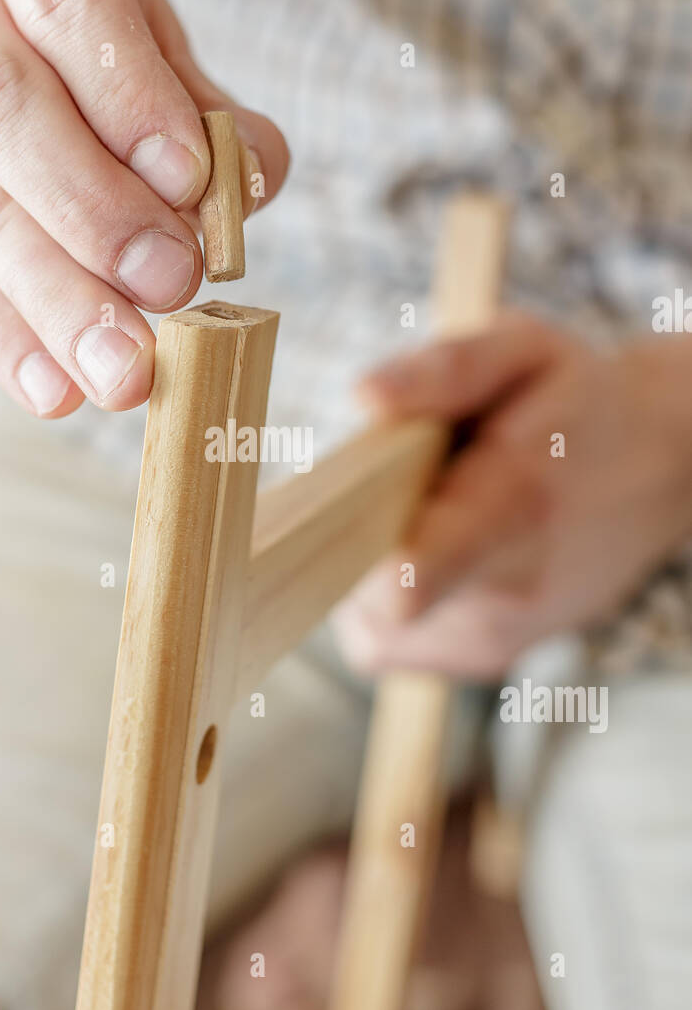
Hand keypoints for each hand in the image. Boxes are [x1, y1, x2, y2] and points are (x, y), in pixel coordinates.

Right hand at [0, 0, 287, 416]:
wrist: (6, 54)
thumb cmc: (108, 63)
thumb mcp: (175, 66)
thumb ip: (217, 121)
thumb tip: (251, 179)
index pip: (72, 2)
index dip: (131, 95)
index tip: (191, 181)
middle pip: (1, 112)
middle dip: (93, 212)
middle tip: (170, 287)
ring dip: (56, 301)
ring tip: (126, 369)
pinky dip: (9, 342)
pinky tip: (59, 388)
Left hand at [335, 314, 691, 678]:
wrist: (665, 468)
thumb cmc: (577, 399)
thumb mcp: (525, 350)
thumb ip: (445, 370)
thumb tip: (364, 395)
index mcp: (513, 503)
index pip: (424, 570)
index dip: (374, 564)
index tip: (356, 554)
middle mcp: (507, 591)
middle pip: (366, 598)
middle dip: (350, 542)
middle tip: (395, 489)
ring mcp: (496, 636)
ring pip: (369, 625)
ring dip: (368, 572)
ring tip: (430, 516)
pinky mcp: (484, 659)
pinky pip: (388, 644)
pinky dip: (388, 603)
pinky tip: (435, 552)